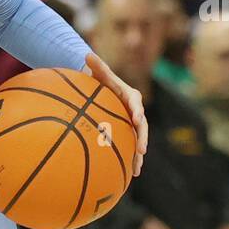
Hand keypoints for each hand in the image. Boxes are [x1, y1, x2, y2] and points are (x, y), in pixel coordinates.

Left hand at [84, 52, 147, 176]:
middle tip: (142, 151)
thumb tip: (87, 54)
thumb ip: (96, 65)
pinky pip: (131, 147)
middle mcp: (135, 111)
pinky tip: (131, 174)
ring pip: (138, 140)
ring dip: (138, 155)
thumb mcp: (100, 73)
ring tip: (137, 169)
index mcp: (131, 96)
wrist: (104, 90)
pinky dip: (132, 159)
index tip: (136, 120)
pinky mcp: (128, 132)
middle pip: (141, 126)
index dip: (137, 112)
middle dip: (142, 138)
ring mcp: (133, 123)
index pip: (136, 104)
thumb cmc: (101, 81)